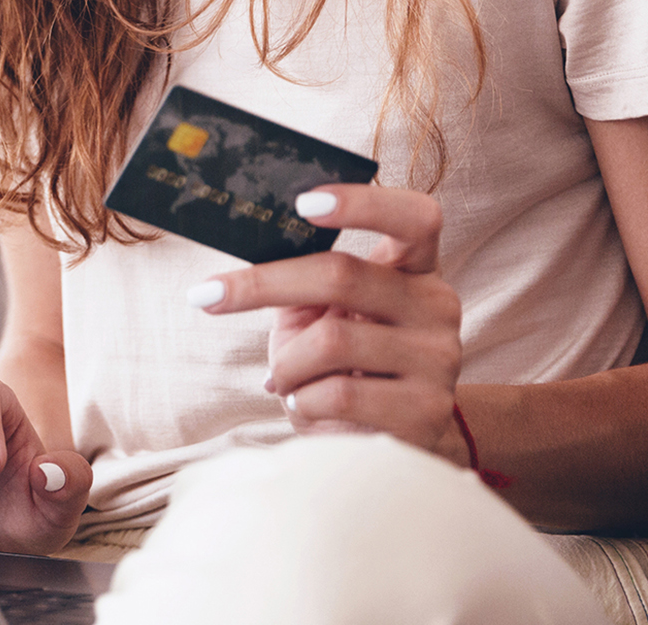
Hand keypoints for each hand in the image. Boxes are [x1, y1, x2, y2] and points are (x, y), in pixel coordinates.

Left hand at [191, 185, 463, 457]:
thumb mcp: (316, 316)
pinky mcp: (427, 411)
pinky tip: (307, 405)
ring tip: (285, 379)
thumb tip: (247, 253)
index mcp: (414, 269)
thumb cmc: (339, 369)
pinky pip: (339, 395)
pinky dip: (303, 400)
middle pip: (344, 275)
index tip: (302, 202)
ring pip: (332, 341)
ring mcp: (439, 359)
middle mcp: (437, 305)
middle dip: (263, 285)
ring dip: (286, 364)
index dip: (363, 203)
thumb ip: (301, 281)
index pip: (414, 216)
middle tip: (207, 296)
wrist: (381, 447)